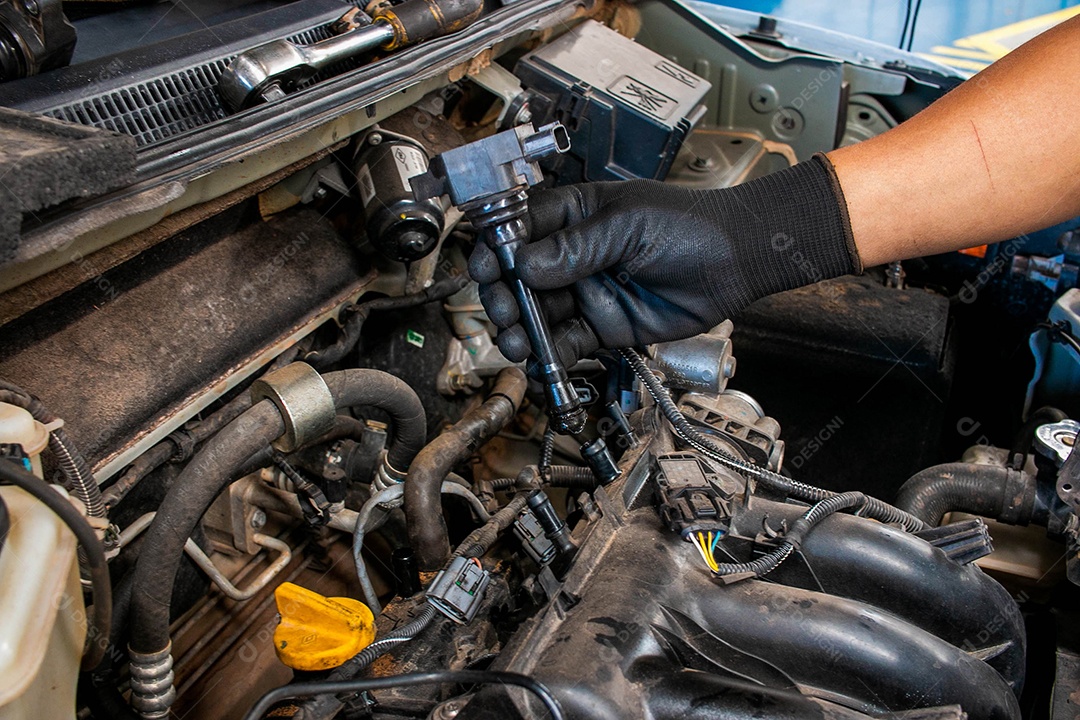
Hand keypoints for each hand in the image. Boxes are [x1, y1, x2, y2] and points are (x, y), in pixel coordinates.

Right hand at [469, 157, 859, 366]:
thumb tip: (526, 265)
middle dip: (505, 297)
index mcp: (572, 216)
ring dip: (522, 331)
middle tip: (506, 313)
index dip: (496, 251)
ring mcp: (585, 292)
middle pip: (519, 279)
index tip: (486, 270)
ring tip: (519, 343)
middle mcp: (572, 256)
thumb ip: (575, 247)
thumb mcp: (627, 226)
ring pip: (538, 315)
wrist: (734, 263)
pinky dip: (551, 354)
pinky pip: (566, 342)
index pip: (518, 231)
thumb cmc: (688, 227)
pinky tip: (542, 360)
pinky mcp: (602, 326)